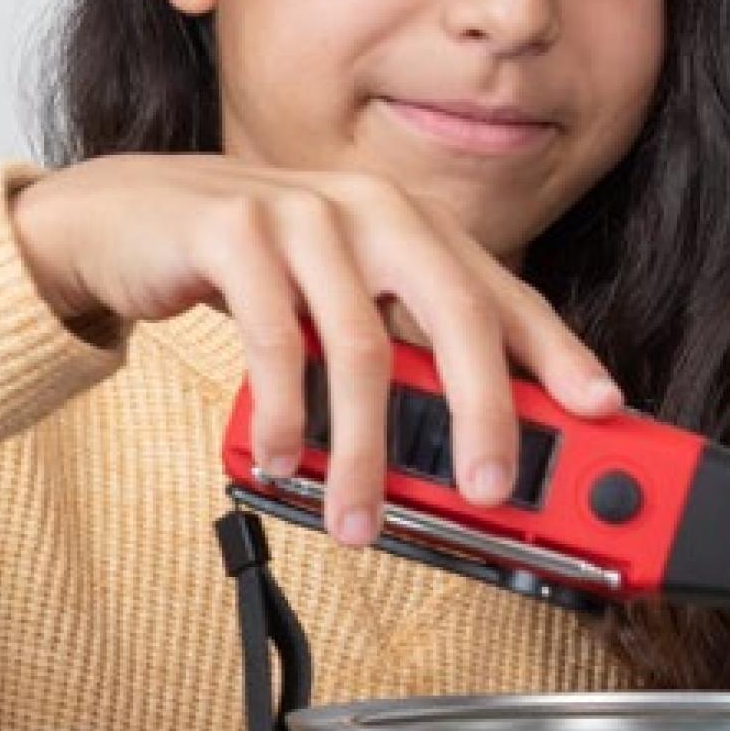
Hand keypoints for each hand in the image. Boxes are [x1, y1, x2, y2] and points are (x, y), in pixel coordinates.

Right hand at [10, 153, 624, 547]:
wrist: (127, 220)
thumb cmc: (250, 273)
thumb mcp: (340, 307)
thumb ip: (401, 358)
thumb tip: (467, 449)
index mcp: (414, 229)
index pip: (504, 294)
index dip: (559, 355)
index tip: (602, 411)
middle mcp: (373, 211)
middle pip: (457, 313)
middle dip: (485, 411)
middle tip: (492, 490)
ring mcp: (304, 214)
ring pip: (362, 346)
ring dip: (364, 451)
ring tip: (358, 519)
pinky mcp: (232, 230)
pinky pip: (274, 340)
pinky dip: (283, 415)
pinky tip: (282, 463)